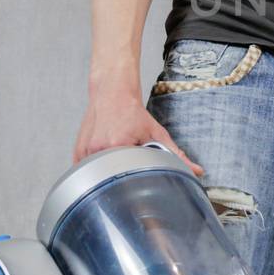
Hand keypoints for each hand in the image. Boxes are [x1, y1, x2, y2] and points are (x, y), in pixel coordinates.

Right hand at [73, 89, 202, 174]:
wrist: (112, 93)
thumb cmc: (133, 113)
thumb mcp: (157, 132)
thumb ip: (176, 155)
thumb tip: (196, 171)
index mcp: (117, 146)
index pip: (129, 177)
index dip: (136, 180)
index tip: (140, 180)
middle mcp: (98, 150)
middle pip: (112, 178)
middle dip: (122, 178)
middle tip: (128, 170)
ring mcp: (85, 152)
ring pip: (98, 177)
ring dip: (108, 175)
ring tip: (116, 164)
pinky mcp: (77, 153)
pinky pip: (87, 172)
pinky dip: (96, 172)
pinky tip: (104, 163)